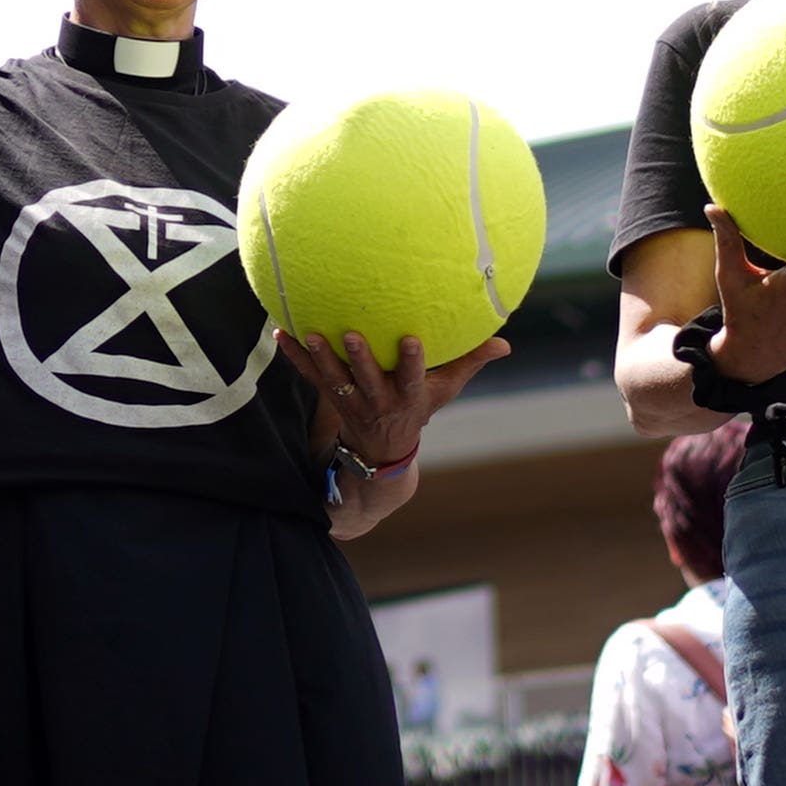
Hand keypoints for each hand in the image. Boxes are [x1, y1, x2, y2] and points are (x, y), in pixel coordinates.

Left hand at [291, 326, 505, 474]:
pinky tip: (280, 334)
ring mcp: (352, 402)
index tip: (410, 339)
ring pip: (334, 380)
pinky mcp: (332, 398)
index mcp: (408, 396)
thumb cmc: (418, 408)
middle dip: (359, 360)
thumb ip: (470, 363)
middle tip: (350, 335)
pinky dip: (295, 358)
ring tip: (309, 334)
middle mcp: (379, 400)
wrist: (382, 451)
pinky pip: (310, 377)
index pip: (411, 378)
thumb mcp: (445, 391)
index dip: (410, 361)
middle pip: (367, 381)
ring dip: (320, 359)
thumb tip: (504, 343)